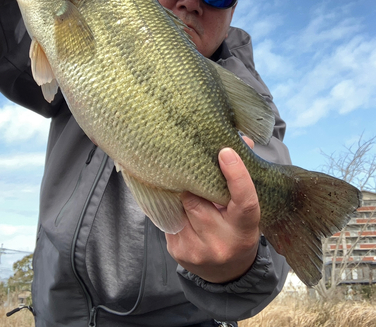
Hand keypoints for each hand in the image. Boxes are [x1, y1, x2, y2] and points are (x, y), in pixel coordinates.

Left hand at [165, 137, 260, 282]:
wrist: (228, 273)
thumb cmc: (238, 231)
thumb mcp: (246, 210)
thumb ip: (242, 177)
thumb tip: (240, 140)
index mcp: (245, 228)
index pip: (244, 200)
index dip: (236, 175)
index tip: (226, 152)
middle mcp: (222, 242)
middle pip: (198, 200)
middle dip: (194, 186)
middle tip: (192, 174)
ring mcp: (198, 250)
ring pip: (181, 207)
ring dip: (182, 197)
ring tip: (186, 191)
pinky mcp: (178, 252)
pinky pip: (169, 218)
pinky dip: (174, 209)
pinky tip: (179, 209)